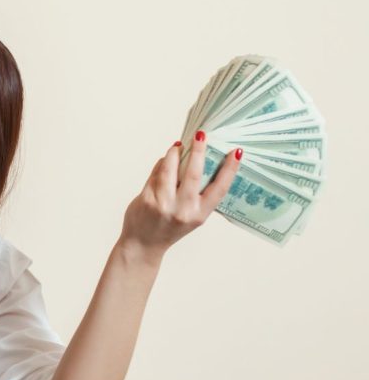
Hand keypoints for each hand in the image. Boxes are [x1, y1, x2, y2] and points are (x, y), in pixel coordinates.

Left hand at [119, 131, 242, 259]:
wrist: (143, 245)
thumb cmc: (170, 228)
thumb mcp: (191, 216)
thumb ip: (197, 195)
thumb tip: (199, 161)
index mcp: (199, 214)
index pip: (220, 188)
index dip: (230, 169)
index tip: (236, 151)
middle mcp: (183, 209)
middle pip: (194, 173)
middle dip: (199, 150)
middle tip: (201, 134)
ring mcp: (163, 204)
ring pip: (170, 169)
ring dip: (175, 153)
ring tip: (179, 145)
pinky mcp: (147, 199)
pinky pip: (155, 174)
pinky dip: (161, 164)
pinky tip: (165, 159)